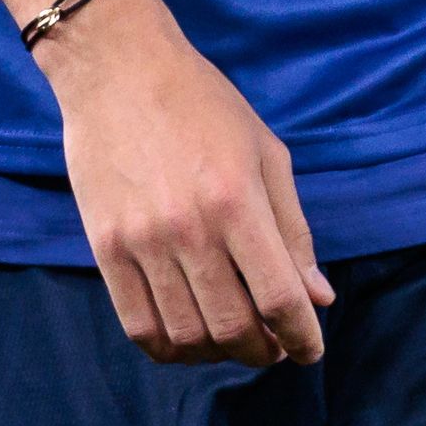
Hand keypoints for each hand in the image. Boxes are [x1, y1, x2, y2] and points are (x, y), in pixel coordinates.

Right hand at [36, 0, 333, 367]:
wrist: (118, 72)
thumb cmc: (205, 105)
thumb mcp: (266, 154)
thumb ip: (293, 230)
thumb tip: (319, 296)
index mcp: (238, 201)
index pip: (279, 296)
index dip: (302, 335)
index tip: (311, 349)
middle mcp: (189, 229)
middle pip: (233, 327)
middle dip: (263, 351)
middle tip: (274, 346)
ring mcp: (142, 243)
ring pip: (186, 335)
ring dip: (218, 353)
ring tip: (235, 341)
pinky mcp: (106, 250)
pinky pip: (138, 326)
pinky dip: (169, 347)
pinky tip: (189, 339)